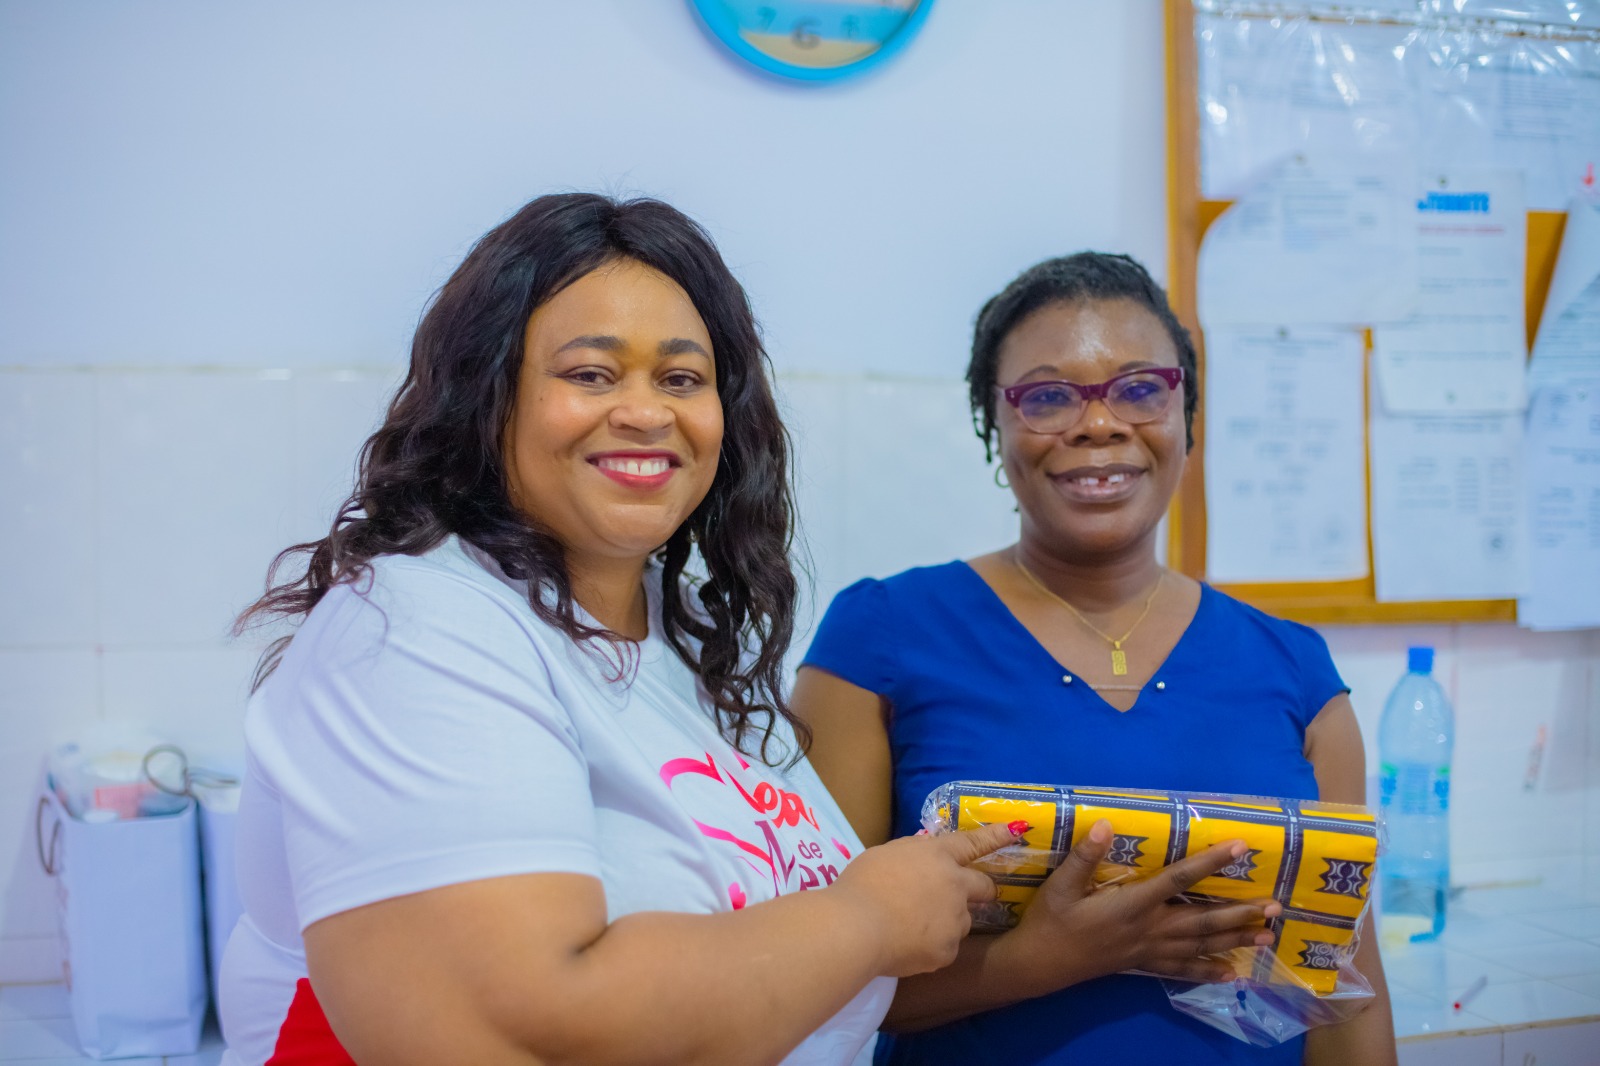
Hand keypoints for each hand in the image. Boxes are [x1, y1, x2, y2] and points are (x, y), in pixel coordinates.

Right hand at [832, 822, 1018, 977]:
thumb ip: (910, 856)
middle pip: (983, 886)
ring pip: (960, 921)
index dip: (996, 835)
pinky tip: (905, 947)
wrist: (857, 927)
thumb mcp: (885, 855)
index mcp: (937, 856)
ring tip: (911, 928)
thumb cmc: (863, 884)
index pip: (972, 842)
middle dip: (983, 890)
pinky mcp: (948, 951)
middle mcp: (955, 885)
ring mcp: (955, 919)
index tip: (1018, 829)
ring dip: (946, 922)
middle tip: (967, 898)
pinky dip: (930, 948)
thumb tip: (922, 860)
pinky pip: (944, 948)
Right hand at [1000, 819, 1281, 991]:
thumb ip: (1084, 856)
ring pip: (1200, 945)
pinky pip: (1183, 969)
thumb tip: (1105, 824)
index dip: (1210, 862)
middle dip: (1239, 912)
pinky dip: (1208, 970)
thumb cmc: (1051, 920)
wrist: (1040, 964)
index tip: (1239, 848)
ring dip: (1235, 939)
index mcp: (1131, 904)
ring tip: (1267, 935)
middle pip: (1202, 919)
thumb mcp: (1061, 884)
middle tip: (1274, 906)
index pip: (1178, 879)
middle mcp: (1148, 928)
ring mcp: (1149, 950)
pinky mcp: (1143, 964)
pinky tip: (1231, 972)